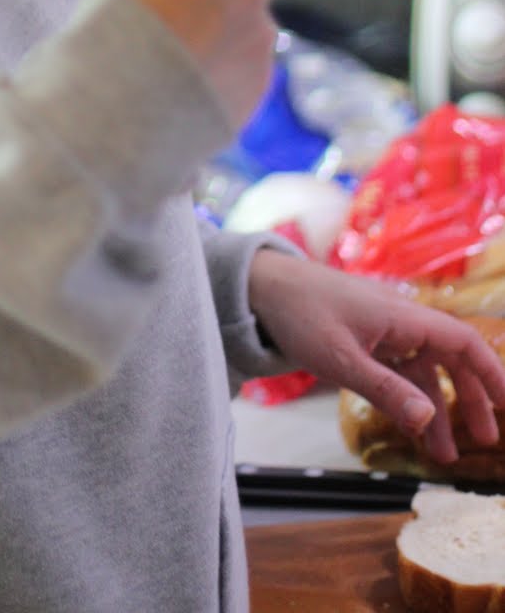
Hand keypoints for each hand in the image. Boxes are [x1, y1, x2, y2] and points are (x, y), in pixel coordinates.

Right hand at [104, 0, 276, 132]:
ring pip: (243, 15)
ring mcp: (260, 32)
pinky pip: (245, 60)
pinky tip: (184, 84)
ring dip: (218, 26)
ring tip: (172, 57)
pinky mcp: (262, 78)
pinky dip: (222, 66)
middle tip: (167, 7)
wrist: (120, 113)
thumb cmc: (110, 34)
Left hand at [248, 250, 504, 465]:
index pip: (463, 341)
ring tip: (444, 454)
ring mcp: (383, 329)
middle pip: (450, 358)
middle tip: (485, 439)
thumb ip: (385, 390)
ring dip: (436, 409)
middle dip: (470, 398)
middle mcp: (400, 320)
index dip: (491, 372)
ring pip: (422, 371)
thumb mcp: (341, 359)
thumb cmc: (299, 313)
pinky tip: (411, 427)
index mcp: (403, 317)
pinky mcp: (365, 339)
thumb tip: (429, 419)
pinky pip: (398, 370)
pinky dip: (408, 399)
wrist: (260, 287)